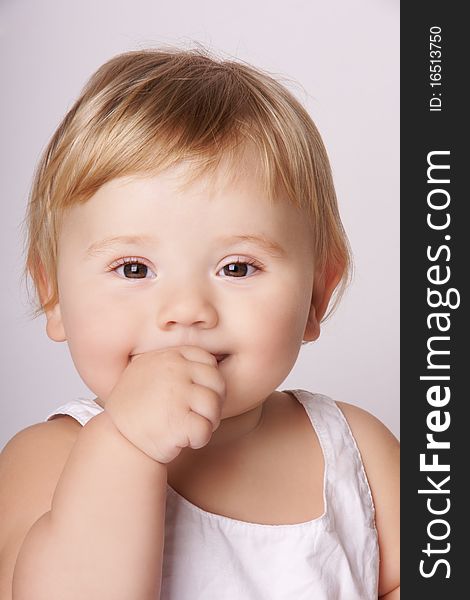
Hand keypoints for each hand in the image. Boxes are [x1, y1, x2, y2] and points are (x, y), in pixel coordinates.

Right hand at [104, 346, 225, 463]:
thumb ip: (175, 363)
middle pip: (216, 383)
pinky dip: (199, 439)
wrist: (117, 440)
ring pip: (213, 406)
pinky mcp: (178, 422)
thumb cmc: (136, 408)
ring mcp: (176, 394)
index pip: (209, 362)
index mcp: (170, 356)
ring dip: (208, 422)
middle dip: (213, 402)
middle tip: (197, 415)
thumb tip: (214, 360)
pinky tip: (184, 440)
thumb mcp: (148, 370)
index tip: (196, 396)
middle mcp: (174, 371)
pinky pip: (205, 429)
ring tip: (189, 427)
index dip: (209, 382)